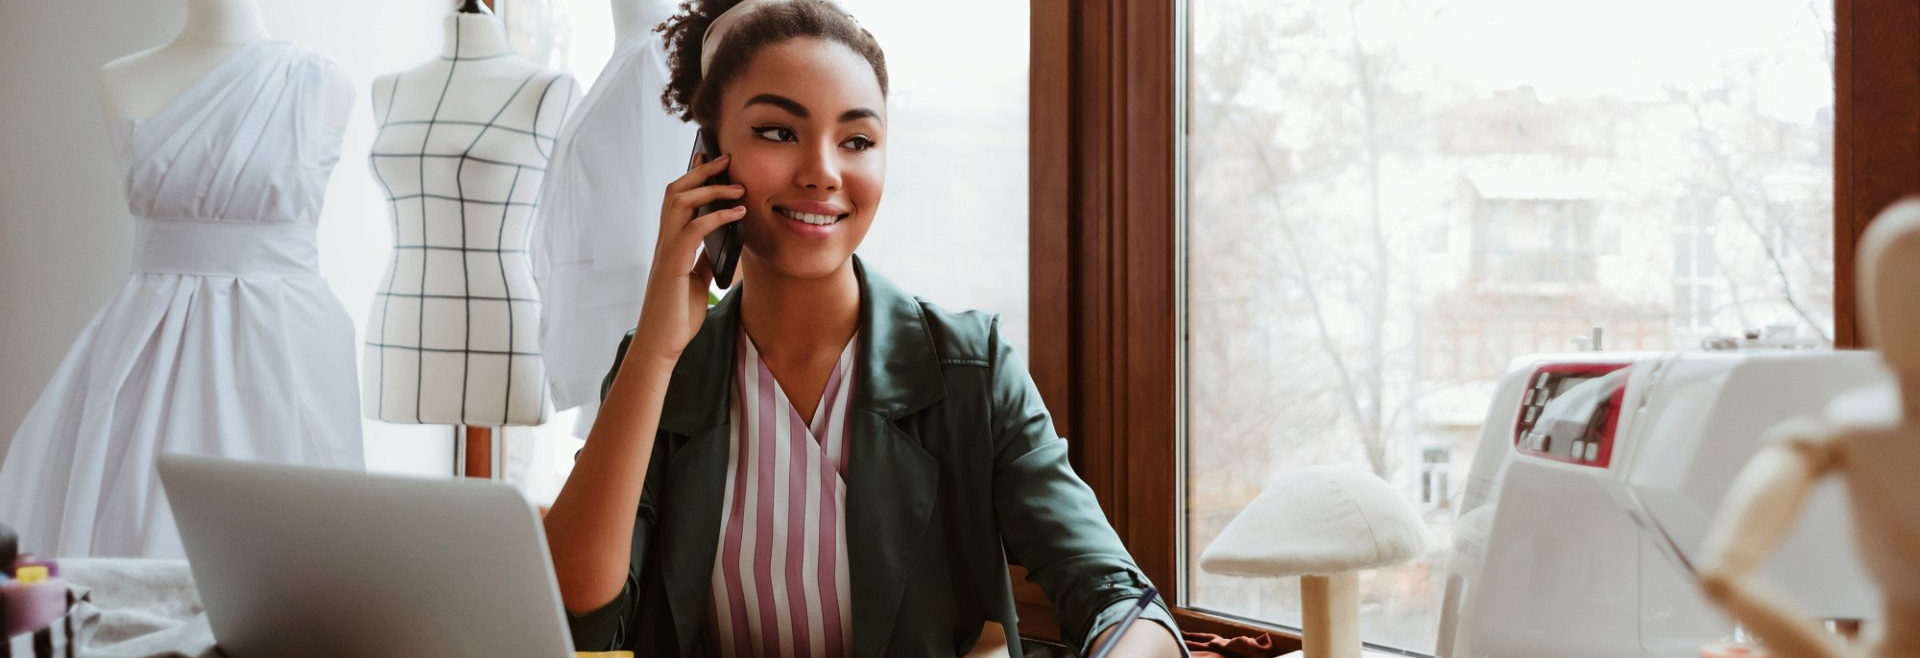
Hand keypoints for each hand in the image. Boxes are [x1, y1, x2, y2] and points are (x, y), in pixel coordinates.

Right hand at [630, 153, 746, 365]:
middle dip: (701, 171)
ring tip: (738, 187)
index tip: (712, 160)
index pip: (678, 199)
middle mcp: (664, 241)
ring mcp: (666, 250)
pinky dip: (717, 217)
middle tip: (726, 159)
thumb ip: (703, 261)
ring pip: (680, 202)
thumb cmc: (676, 316)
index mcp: (670, 243)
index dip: (693, 176)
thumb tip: (719, 247)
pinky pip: (694, 230)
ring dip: (711, 189)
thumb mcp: (696, 282)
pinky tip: (736, 215)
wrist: (662, 344)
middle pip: (677, 191)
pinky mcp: (672, 264)